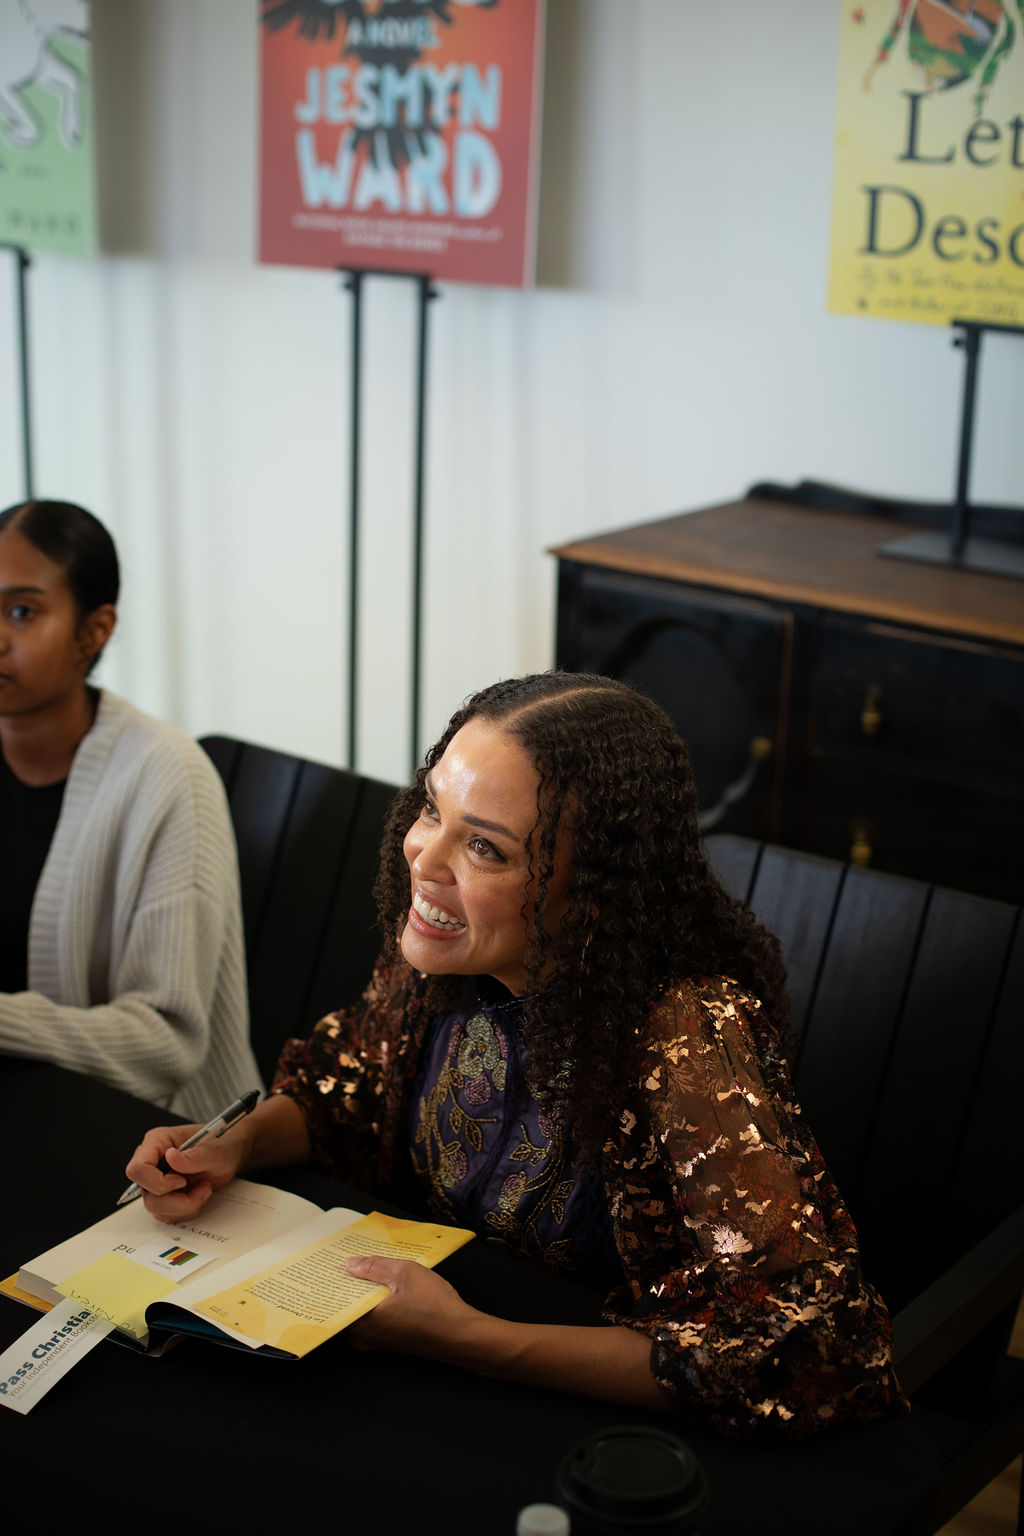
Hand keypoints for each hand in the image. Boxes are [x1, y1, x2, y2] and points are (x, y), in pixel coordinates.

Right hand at [124, 1122, 249, 1223]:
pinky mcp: (165, 1195)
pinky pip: (167, 1214)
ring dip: (185, 1205)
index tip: (181, 1181)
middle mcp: (153, 1161)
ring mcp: (157, 1180)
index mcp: (157, 1141)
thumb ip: (193, 1156)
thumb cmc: (222, 1144)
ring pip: (156, 1208)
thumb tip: (171, 1157)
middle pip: (146, 1194)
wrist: (231, 1154)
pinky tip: (201, 1194)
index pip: (137, 1169)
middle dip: (176, 1199)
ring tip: (205, 1189)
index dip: (157, 1182)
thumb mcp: (215, 1149)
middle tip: (201, 1188)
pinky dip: (187, 1210)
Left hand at [345, 1255, 481, 1363]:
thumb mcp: (404, 1273)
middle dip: (350, 1284)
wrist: (461, 1335)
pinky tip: (388, 1286)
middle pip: (348, 1307)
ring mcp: (378, 1343)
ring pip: (362, 1313)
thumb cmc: (434, 1307)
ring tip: (370, 1269)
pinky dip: (377, 1303)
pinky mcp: (392, 1342)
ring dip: (365, 1293)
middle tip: (351, 1261)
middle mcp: (365, 1338)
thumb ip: (374, 1266)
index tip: (332, 1264)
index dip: (335, 1280)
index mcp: (363, 1323)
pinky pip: (375, 1320)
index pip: (336, 1301)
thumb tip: (351, 1264)